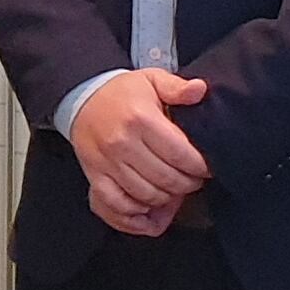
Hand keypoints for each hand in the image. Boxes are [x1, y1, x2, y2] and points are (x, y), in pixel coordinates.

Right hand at [70, 68, 209, 236]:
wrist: (82, 98)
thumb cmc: (123, 93)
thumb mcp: (152, 80)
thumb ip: (177, 87)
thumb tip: (199, 89)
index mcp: (140, 118)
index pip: (181, 154)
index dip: (200, 166)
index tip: (207, 167)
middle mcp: (123, 142)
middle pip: (167, 179)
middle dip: (188, 183)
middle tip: (194, 178)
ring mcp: (107, 162)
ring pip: (147, 194)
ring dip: (167, 197)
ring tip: (175, 187)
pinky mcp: (95, 175)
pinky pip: (118, 203)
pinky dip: (137, 209)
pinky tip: (149, 201)